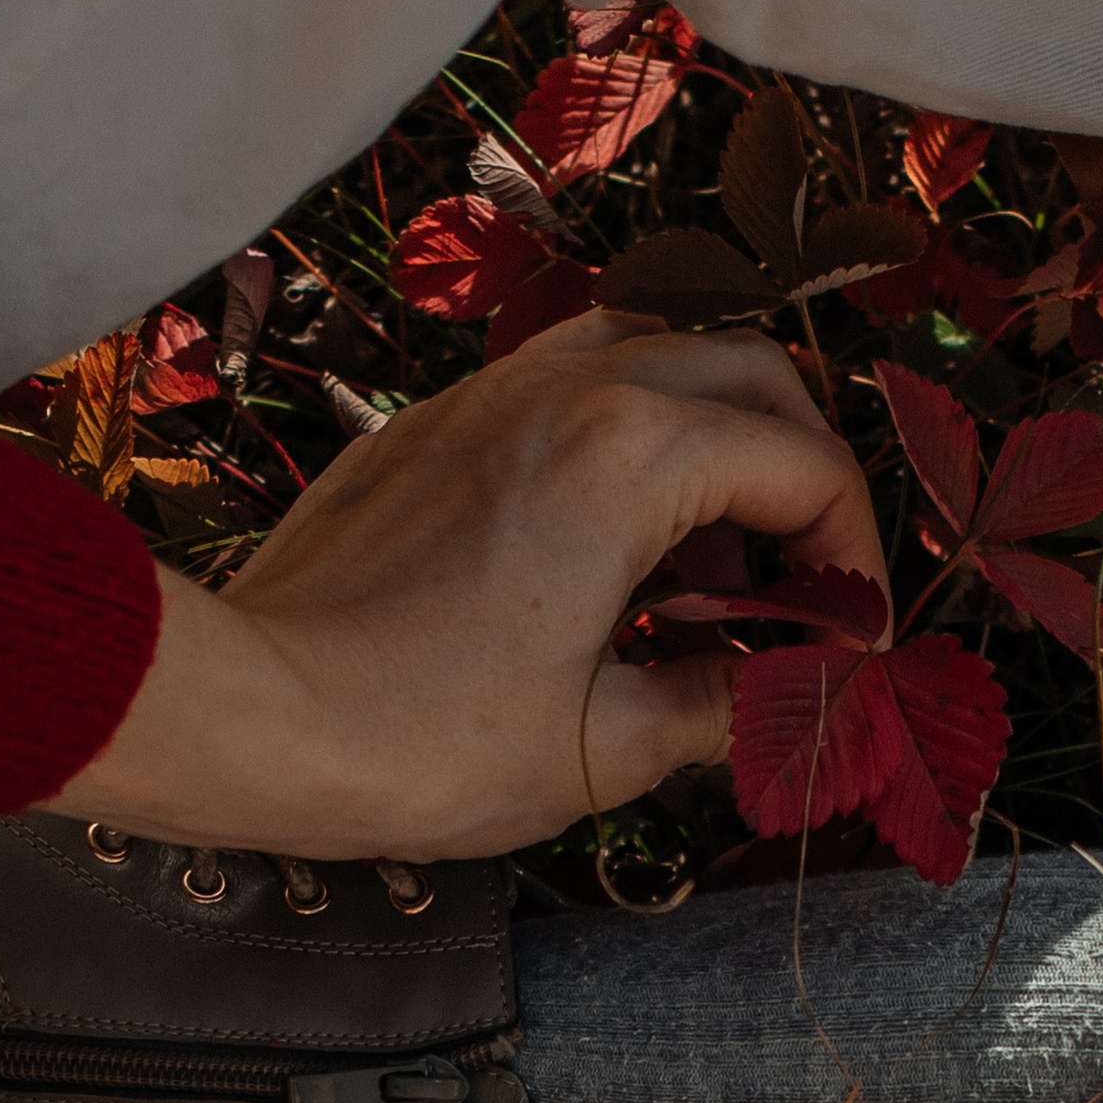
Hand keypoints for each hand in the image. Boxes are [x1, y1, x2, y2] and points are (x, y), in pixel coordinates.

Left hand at [57, 310, 885, 861]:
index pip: (807, 468)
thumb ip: (722, 705)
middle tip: (806, 587)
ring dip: (718, 435)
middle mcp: (570, 389)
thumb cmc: (416, 742)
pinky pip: (571, 382)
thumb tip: (792, 696)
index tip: (847, 644)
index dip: (852, 561)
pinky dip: (631, 435)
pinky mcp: (437, 421)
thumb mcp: (600, 751)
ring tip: (714, 557)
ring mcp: (495, 391)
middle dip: (806, 476)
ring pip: (661, 350)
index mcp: (631, 455)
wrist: (250, 716)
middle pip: (753, 376)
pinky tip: (616, 542)